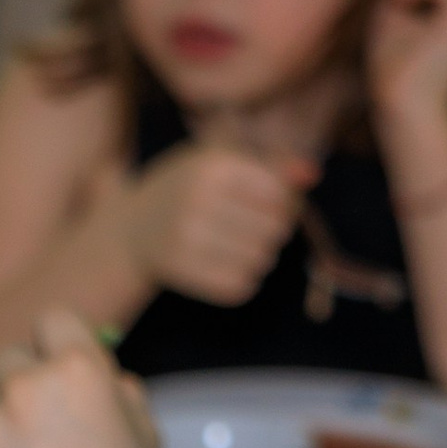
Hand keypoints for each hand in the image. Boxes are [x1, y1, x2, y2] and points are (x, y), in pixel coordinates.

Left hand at [0, 309, 158, 447]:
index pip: (53, 319)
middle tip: (41, 427)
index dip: (57, 342)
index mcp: (78, 368)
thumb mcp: (145, 437)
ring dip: (0, 427)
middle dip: (22, 383)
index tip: (60, 365)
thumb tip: (104, 374)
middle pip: (9, 358)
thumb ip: (121, 391)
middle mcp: (26, 384)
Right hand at [123, 136, 312, 305]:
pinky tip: (233, 266)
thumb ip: (272, 163)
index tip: (275, 206)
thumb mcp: (224, 160)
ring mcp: (186, 237)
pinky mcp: (180, 271)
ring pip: (259, 261)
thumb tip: (312, 174)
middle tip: (260, 230)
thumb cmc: (190, 186)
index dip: (287, 204)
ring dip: (261, 258)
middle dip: (275, 233)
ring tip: (246, 248)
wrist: (134, 227)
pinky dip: (245, 280)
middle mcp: (197, 199)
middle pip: (273, 230)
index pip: (278, 194)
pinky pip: (239, 287)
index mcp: (212, 165)